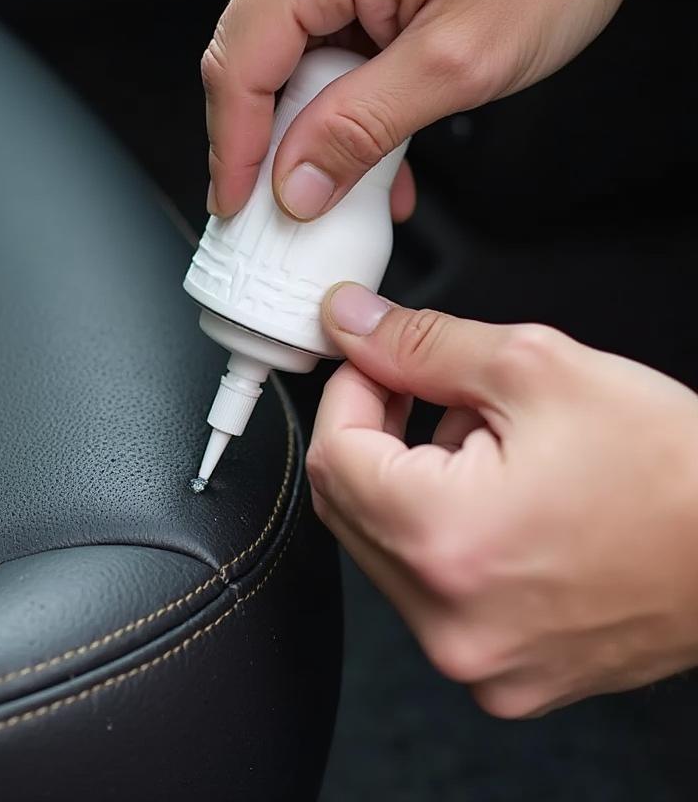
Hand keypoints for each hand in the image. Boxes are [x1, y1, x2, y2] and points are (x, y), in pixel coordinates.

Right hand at [202, 0, 655, 220]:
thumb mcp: (455, 67)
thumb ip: (361, 130)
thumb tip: (296, 183)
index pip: (240, 66)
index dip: (231, 149)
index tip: (235, 207)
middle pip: (251, 63)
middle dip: (268, 143)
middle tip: (285, 207)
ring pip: (284, 61)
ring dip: (312, 127)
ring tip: (346, 181)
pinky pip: (319, 43)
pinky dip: (338, 99)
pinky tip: (370, 145)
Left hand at [307, 282, 697, 717]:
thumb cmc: (673, 467)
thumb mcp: (536, 368)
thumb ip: (422, 344)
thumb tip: (350, 323)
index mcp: (445, 542)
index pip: (334, 456)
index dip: (349, 394)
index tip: (378, 365)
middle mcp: (448, 621)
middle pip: (351, 507)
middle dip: (378, 438)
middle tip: (430, 395)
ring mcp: (477, 661)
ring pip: (388, 549)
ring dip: (413, 486)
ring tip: (489, 450)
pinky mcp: (506, 675)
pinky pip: (433, 593)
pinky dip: (444, 537)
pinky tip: (502, 504)